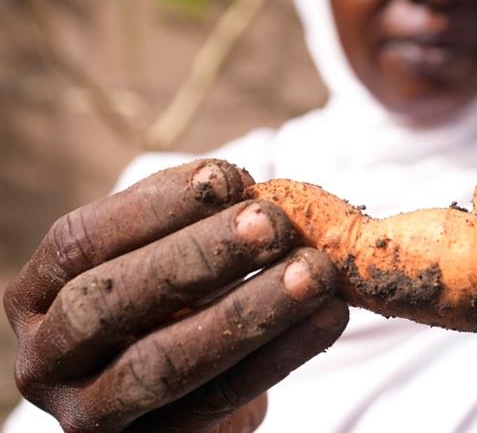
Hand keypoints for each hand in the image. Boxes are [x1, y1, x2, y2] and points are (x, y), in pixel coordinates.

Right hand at [3, 159, 348, 431]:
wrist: (173, 397)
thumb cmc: (167, 305)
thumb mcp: (161, 262)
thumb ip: (195, 229)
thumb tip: (262, 195)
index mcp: (40, 293)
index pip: (82, 241)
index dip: (156, 205)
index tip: (230, 177)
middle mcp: (48, 357)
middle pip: (112, 301)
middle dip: (199, 256)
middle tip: (272, 223)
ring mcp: (92, 413)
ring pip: (164, 361)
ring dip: (249, 310)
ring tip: (314, 270)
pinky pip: (221, 399)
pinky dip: (282, 353)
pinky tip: (328, 315)